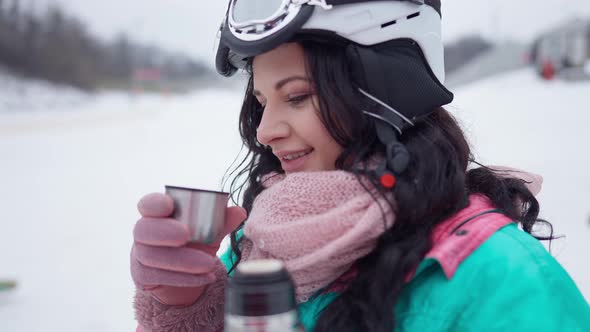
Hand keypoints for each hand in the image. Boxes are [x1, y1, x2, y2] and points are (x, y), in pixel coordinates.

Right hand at [130, 192, 245, 304]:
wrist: (184, 274)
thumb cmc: (194, 243)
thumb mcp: (208, 231)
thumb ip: (221, 220)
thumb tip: (239, 212)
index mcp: (156, 214)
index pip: (147, 205)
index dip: (155, 204)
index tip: (169, 205)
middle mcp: (143, 233)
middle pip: (143, 230)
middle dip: (164, 231)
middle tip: (187, 234)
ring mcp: (139, 256)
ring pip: (152, 257)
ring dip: (182, 260)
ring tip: (208, 263)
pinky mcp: (142, 277)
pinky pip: (160, 278)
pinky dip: (185, 278)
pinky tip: (206, 277)